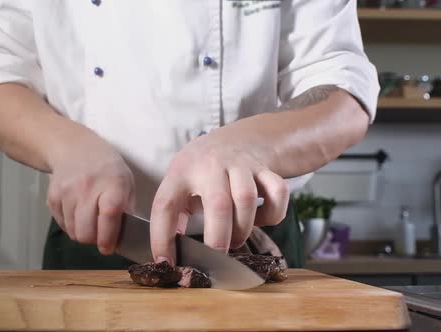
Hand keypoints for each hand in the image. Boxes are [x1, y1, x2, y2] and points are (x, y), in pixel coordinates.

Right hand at [46, 133, 134, 254]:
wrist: (75, 148)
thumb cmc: (107, 168)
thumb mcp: (126, 182)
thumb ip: (127, 209)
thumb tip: (124, 238)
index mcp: (111, 184)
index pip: (108, 217)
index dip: (108, 238)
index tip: (109, 248)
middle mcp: (87, 188)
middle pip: (86, 232)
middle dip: (94, 240)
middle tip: (100, 235)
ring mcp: (66, 192)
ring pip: (73, 232)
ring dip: (82, 233)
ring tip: (90, 222)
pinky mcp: (52, 197)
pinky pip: (62, 224)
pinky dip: (71, 225)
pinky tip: (78, 214)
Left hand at [150, 126, 288, 264]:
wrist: (235, 139)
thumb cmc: (201, 171)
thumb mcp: (178, 183)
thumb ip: (174, 213)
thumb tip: (169, 256)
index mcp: (181, 172)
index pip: (165, 205)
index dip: (162, 237)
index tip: (165, 263)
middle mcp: (210, 165)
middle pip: (218, 204)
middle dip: (218, 238)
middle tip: (215, 256)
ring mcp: (240, 165)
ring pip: (248, 199)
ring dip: (243, 229)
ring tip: (235, 239)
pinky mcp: (265, 169)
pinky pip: (278, 193)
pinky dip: (273, 214)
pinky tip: (259, 220)